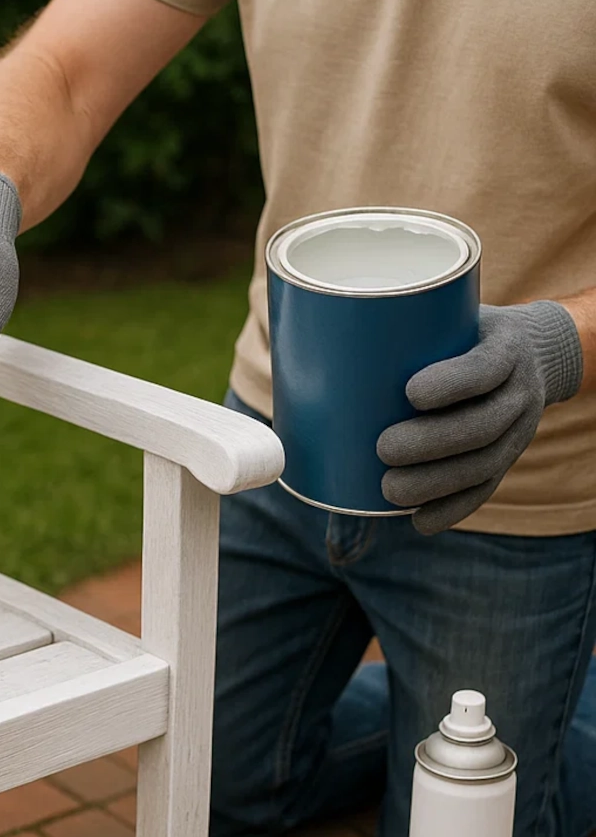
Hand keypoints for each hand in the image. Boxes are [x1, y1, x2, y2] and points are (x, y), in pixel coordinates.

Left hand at [377, 301, 582, 533]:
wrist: (535, 353)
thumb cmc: (464, 331)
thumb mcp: (449, 314)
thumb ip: (396, 323)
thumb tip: (301, 326)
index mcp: (506, 348)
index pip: (486, 367)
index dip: (452, 383)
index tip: (410, 392)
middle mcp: (519, 391)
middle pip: (482, 425)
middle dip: (431, 443)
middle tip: (383, 448)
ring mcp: (519, 429)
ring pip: (484, 464)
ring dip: (436, 483)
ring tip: (390, 491)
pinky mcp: (509, 459)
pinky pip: (486, 489)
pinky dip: (452, 509)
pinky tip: (420, 522)